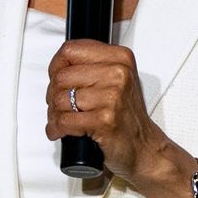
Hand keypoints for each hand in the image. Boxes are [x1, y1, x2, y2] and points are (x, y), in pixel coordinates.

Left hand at [45, 40, 197, 197]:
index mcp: (120, 58)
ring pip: (59, 100)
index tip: (56, 79)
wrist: (144, 147)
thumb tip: (58, 67)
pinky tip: (61, 132)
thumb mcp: (116, 81)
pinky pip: (64, 121)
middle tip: (59, 106)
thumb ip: (92, 67)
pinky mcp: (104, 120)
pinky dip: (57, 129)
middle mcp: (118, 74)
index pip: (70, 50)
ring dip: (54, 115)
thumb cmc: (126, 116)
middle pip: (61, 76)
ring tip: (62, 120)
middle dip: (53, 95)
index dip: (56, 66)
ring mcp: (112, 97)